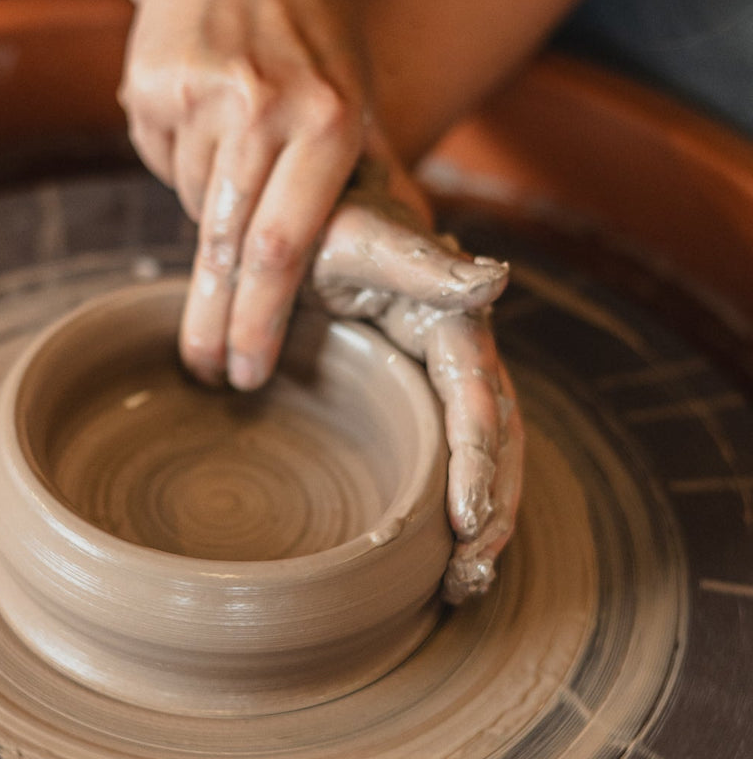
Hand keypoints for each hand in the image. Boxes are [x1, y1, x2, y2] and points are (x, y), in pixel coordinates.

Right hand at [120, 0, 366, 389]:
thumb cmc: (309, 27)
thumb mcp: (361, 90)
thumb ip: (377, 177)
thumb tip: (428, 257)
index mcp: (330, 118)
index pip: (285, 246)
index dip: (261, 320)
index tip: (249, 370)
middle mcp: (264, 108)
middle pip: (226, 245)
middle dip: (215, 318)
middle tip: (206, 365)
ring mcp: (200, 96)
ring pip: (194, 204)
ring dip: (212, 207)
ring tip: (232, 147)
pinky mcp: (151, 88)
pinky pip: (162, 161)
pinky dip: (182, 160)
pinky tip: (202, 114)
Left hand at [308, 159, 523, 602]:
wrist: (301, 214)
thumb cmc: (326, 222)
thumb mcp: (364, 240)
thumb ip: (424, 263)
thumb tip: (497, 279)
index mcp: (451, 319)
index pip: (479, 401)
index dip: (479, 462)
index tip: (468, 524)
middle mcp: (454, 352)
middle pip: (495, 443)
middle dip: (490, 510)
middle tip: (470, 577)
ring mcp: (430, 377)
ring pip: (478, 456)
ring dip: (479, 520)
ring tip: (464, 584)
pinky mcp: (405, 393)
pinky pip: (437, 451)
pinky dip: (445, 500)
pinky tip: (435, 549)